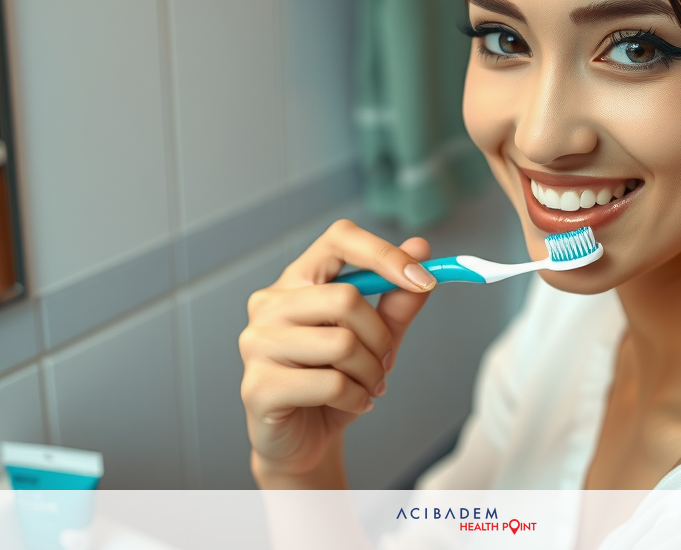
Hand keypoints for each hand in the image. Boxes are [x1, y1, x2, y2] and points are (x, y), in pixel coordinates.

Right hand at [239, 219, 435, 486]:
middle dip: (381, 337)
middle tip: (385, 363)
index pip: (339, 239)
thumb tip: (421, 248)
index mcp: (297, 281)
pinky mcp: (258, 386)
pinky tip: (352, 404)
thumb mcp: (376, 336)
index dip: (384, 253)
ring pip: (342, 343)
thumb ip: (397, 297)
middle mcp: (269, 304)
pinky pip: (331, 384)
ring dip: (370, 372)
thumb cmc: (335, 382)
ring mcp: (257, 344)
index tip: (423, 280)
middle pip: (346, 298)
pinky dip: (357, 398)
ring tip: (368, 386)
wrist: (304, 442)